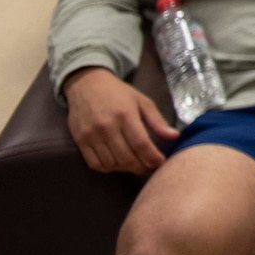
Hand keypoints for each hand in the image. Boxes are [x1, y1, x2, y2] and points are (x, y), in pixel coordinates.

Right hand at [64, 67, 178, 174]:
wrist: (87, 85)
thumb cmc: (118, 93)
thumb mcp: (142, 101)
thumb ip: (157, 120)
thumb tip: (174, 136)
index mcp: (125, 115)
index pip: (140, 144)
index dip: (152, 157)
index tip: (160, 162)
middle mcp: (107, 126)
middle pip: (126, 157)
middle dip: (141, 166)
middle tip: (149, 167)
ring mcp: (91, 135)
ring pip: (111, 163)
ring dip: (126, 169)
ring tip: (136, 165)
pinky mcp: (80, 141)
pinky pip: (95, 163)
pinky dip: (108, 168)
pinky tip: (118, 165)